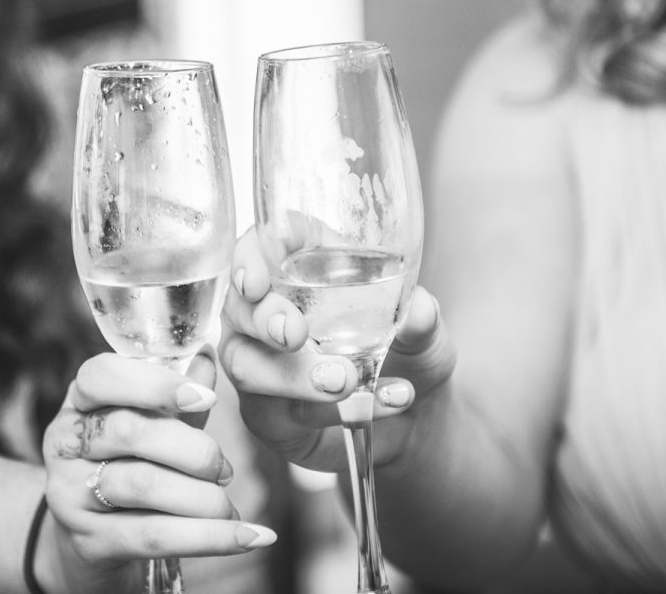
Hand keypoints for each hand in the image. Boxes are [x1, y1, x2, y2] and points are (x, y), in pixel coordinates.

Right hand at [40, 350, 275, 590]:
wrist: (91, 543)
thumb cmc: (129, 468)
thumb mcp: (153, 425)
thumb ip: (177, 394)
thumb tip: (207, 354)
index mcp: (80, 401)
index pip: (101, 376)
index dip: (156, 383)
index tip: (207, 398)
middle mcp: (64, 443)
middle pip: (129, 431)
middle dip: (193, 450)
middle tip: (226, 470)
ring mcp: (69, 495)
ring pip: (142, 484)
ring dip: (203, 497)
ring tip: (230, 507)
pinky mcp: (88, 543)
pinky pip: (154, 536)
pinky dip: (210, 537)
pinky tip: (249, 537)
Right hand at [218, 227, 456, 473]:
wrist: (416, 418)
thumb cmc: (407, 352)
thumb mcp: (425, 333)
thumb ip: (422, 319)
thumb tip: (419, 309)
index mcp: (301, 269)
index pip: (261, 246)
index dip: (250, 256)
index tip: (257, 279)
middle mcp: (268, 312)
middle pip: (240, 304)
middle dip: (264, 317)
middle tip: (294, 333)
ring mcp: (260, 364)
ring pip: (246, 365)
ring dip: (292, 374)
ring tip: (345, 380)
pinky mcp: (267, 414)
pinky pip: (277, 412)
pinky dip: (326, 411)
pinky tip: (371, 405)